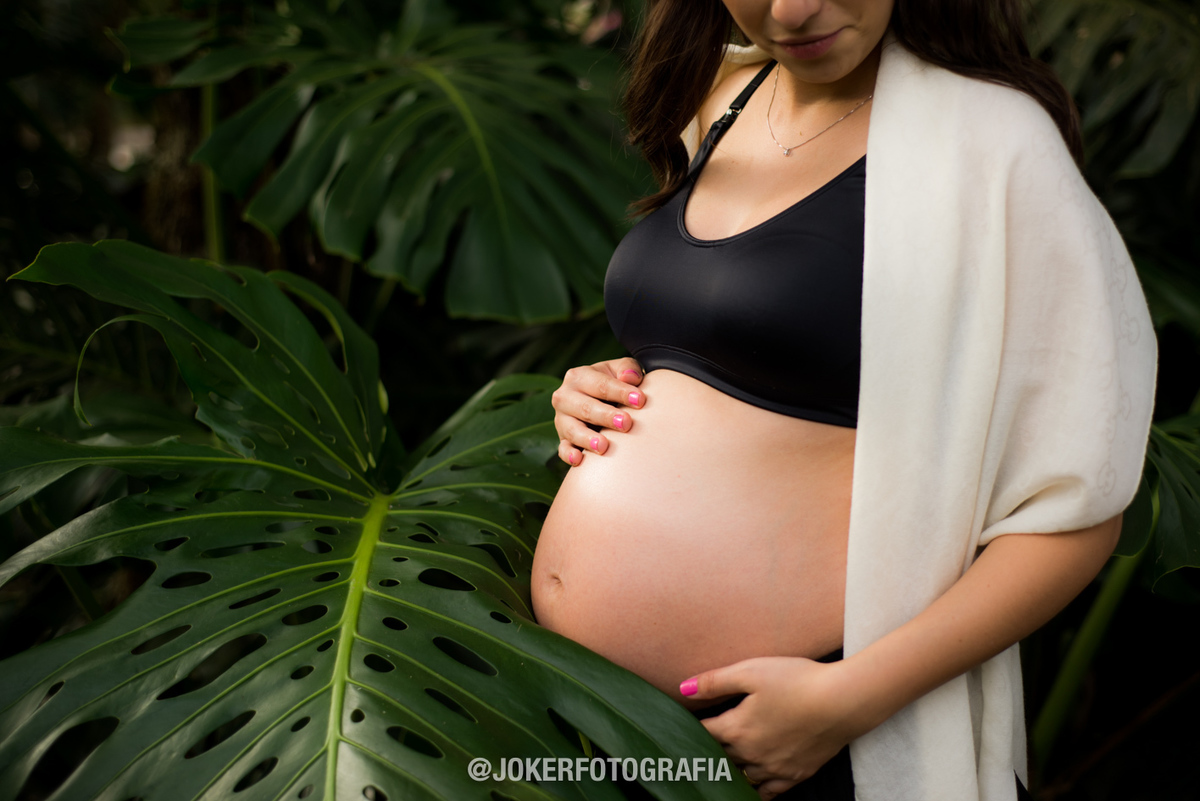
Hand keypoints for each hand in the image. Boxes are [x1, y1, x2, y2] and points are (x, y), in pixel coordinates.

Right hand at [551, 357, 644, 464]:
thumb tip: (630, 378)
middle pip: (585, 408)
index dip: (620, 392)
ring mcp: (562, 420)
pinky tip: (579, 460)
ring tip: (604, 446)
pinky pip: (563, 449)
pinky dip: (569, 455)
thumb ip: (627, 369)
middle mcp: (565, 397)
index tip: (640, 400)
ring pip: (573, 430)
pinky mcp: (563, 439)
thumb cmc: (613, 384)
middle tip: (626, 423)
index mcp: (578, 376)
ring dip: (588, 438)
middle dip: (606, 416)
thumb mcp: (619, 370)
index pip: (601, 385)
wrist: (600, 400)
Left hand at [681, 657, 862, 799]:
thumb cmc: (796, 680)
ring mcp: (774, 768)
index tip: (682, 726)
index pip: (703, 733)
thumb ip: (715, 681)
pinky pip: (768, 793)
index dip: (692, 728)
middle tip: (697, 748)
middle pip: (720, 758)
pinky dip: (755, 791)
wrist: (842, 701)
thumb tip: (682, 689)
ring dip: (730, 770)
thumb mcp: (751, 671)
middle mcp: (752, 754)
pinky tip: (750, 786)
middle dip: (708, 751)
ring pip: (741, 777)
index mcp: (737, 728)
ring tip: (721, 765)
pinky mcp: (795, 775)